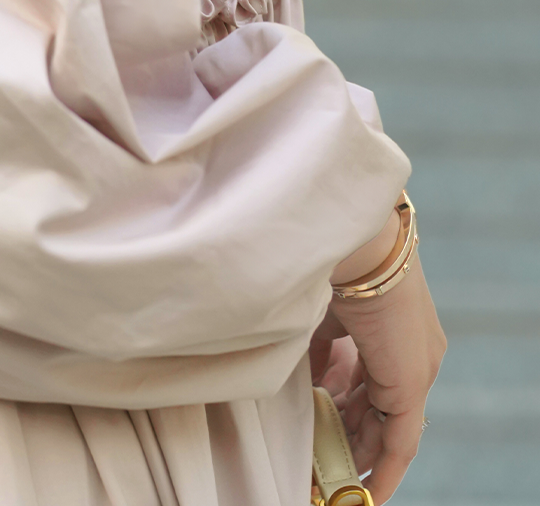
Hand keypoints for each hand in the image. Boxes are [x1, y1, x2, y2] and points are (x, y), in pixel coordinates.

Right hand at [311, 258, 445, 503]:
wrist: (354, 241)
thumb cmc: (333, 262)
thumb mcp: (327, 310)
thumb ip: (322, 345)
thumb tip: (308, 378)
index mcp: (395, 326)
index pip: (373, 379)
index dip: (348, 404)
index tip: (324, 421)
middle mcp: (415, 351)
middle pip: (379, 406)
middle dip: (350, 432)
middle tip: (321, 453)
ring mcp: (416, 368)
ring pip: (387, 424)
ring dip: (357, 448)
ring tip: (328, 467)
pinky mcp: (412, 384)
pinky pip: (400, 440)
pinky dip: (386, 467)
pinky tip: (369, 486)